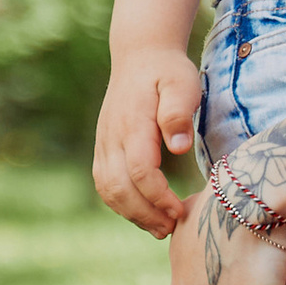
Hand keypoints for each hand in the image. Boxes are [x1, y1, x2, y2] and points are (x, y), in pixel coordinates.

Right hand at [94, 44, 203, 235]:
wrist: (139, 56)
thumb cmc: (167, 71)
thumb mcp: (182, 82)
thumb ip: (179, 112)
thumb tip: (180, 147)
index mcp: (133, 124)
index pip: (139, 171)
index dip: (158, 197)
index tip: (180, 210)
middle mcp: (112, 137)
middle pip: (119, 187)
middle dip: (145, 214)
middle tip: (172, 228)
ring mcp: (104, 143)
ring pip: (108, 189)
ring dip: (132, 214)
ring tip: (160, 228)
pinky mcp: (104, 147)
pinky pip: (104, 183)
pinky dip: (121, 204)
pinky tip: (144, 213)